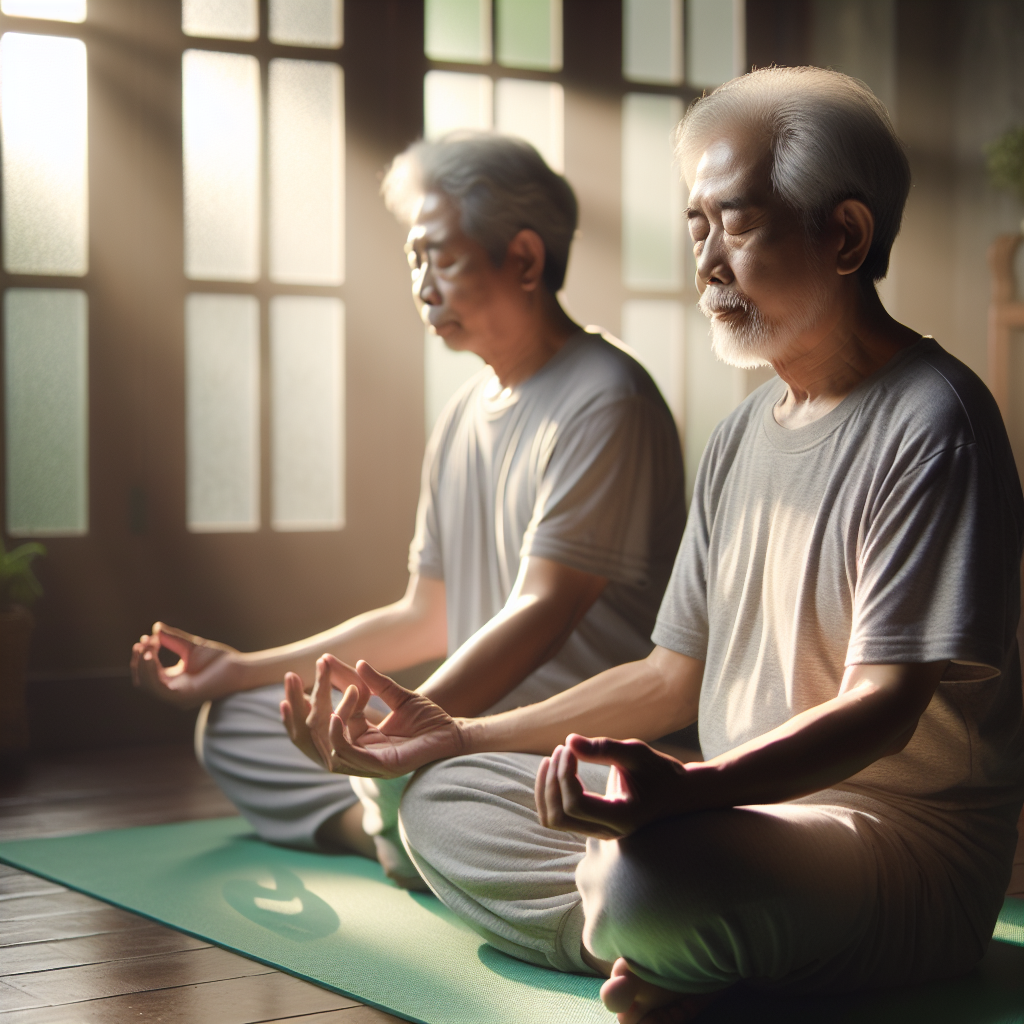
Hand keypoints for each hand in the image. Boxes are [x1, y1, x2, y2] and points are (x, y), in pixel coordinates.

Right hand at [130, 622, 241, 708]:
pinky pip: (159, 688)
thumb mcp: (191, 647)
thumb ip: (173, 639)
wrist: (239, 668)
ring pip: (147, 685)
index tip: (146, 637)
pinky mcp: (183, 697)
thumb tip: (156, 627)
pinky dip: (151, 673)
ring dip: (143, 665)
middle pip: (143, 680)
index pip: (148, 672)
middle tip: (142, 642)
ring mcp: (176, 696)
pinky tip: (151, 657)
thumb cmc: (219, 659)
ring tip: (145, 648)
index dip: (144, 655)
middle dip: (139, 660)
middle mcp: (172, 691)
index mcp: (173, 681)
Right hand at [281, 654, 465, 778]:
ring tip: (311, 690)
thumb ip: (371, 682)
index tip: (307, 667)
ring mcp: (365, 762)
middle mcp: (356, 752)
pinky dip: (337, 736)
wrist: (456, 734)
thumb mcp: (397, 695)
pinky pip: (346, 754)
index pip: (323, 717)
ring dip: (316, 716)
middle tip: (287, 678)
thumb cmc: (430, 719)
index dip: (312, 695)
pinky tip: (333, 716)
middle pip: (313, 734)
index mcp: (358, 737)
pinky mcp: (378, 766)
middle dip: (296, 708)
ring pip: (324, 743)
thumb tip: (345, 661)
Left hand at [535, 734, 688, 839]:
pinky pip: (558, 815)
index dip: (564, 774)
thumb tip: (569, 741)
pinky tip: (555, 768)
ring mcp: (598, 831)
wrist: (678, 793)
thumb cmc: (660, 771)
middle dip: (552, 781)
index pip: (576, 805)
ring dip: (546, 788)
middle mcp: (607, 831)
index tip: (568, 748)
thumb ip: (605, 748)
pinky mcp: (591, 824)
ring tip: (552, 758)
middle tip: (561, 750)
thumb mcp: (638, 754)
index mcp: (621, 818)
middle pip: (559, 816)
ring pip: (553, 819)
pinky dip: (550, 793)